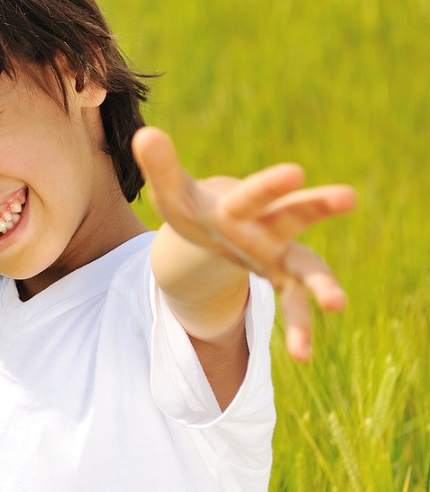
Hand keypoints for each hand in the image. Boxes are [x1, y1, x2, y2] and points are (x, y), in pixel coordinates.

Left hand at [132, 126, 356, 361]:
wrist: (212, 226)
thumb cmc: (193, 207)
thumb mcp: (172, 193)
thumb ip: (161, 167)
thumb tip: (144, 134)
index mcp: (238, 202)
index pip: (254, 192)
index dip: (271, 184)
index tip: (295, 172)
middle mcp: (267, 224)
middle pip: (294, 213)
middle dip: (317, 206)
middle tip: (347, 196)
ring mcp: (278, 253)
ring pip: (307, 266)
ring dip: (321, 283)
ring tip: (336, 304)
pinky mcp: (280, 278)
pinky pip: (295, 303)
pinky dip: (300, 327)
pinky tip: (301, 356)